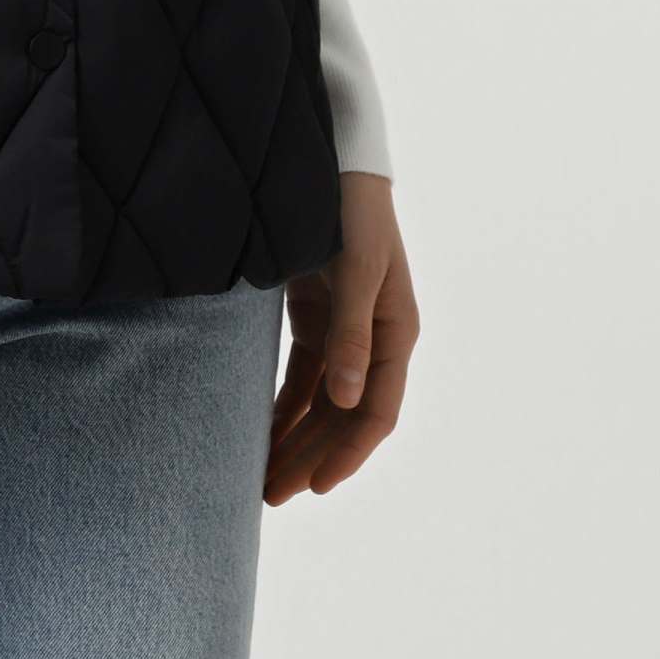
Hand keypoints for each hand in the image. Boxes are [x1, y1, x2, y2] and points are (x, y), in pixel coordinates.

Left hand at [264, 171, 417, 503]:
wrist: (332, 163)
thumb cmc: (351, 211)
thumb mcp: (355, 270)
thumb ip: (351, 334)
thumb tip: (348, 403)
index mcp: (396, 332)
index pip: (376, 410)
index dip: (348, 452)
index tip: (317, 486)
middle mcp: (374, 339)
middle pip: (344, 416)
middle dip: (312, 456)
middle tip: (272, 494)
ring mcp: (344, 330)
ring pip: (321, 403)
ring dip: (295, 439)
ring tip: (264, 479)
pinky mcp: (315, 318)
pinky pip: (302, 377)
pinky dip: (284, 406)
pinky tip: (263, 433)